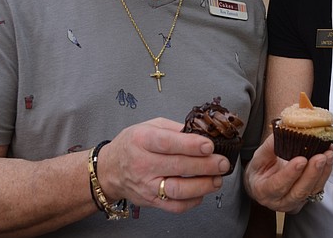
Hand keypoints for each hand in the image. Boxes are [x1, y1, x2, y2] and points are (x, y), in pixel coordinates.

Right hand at [98, 118, 228, 213]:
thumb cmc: (132, 144)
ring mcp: (146, 185)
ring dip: (202, 186)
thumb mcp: (149, 126)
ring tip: (217, 179)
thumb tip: (202, 132)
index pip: (168, 143)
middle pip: (178, 166)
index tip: (210, 146)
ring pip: (178, 190)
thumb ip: (174, 129)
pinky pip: (175, 206)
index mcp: (142, 140)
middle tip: (222, 163)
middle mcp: (143, 163)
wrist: (110, 169)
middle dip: (205, 165)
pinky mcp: (151, 201)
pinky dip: (192, 201)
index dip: (191, 145)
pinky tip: (202, 192)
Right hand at [244, 134, 332, 213]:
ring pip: (312, 191)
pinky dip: (326, 171)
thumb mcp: (258, 158)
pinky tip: (329, 157)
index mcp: (264, 191)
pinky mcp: (307, 197)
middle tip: (320, 157)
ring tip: (327, 154)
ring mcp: (295, 201)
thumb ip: (269, 146)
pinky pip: (319, 187)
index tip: (301, 160)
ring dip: (322, 172)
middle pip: (299, 191)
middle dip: (311, 174)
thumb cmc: (260, 170)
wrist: (264, 182)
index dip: (290, 174)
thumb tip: (282, 130)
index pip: (277, 185)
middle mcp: (280, 201)